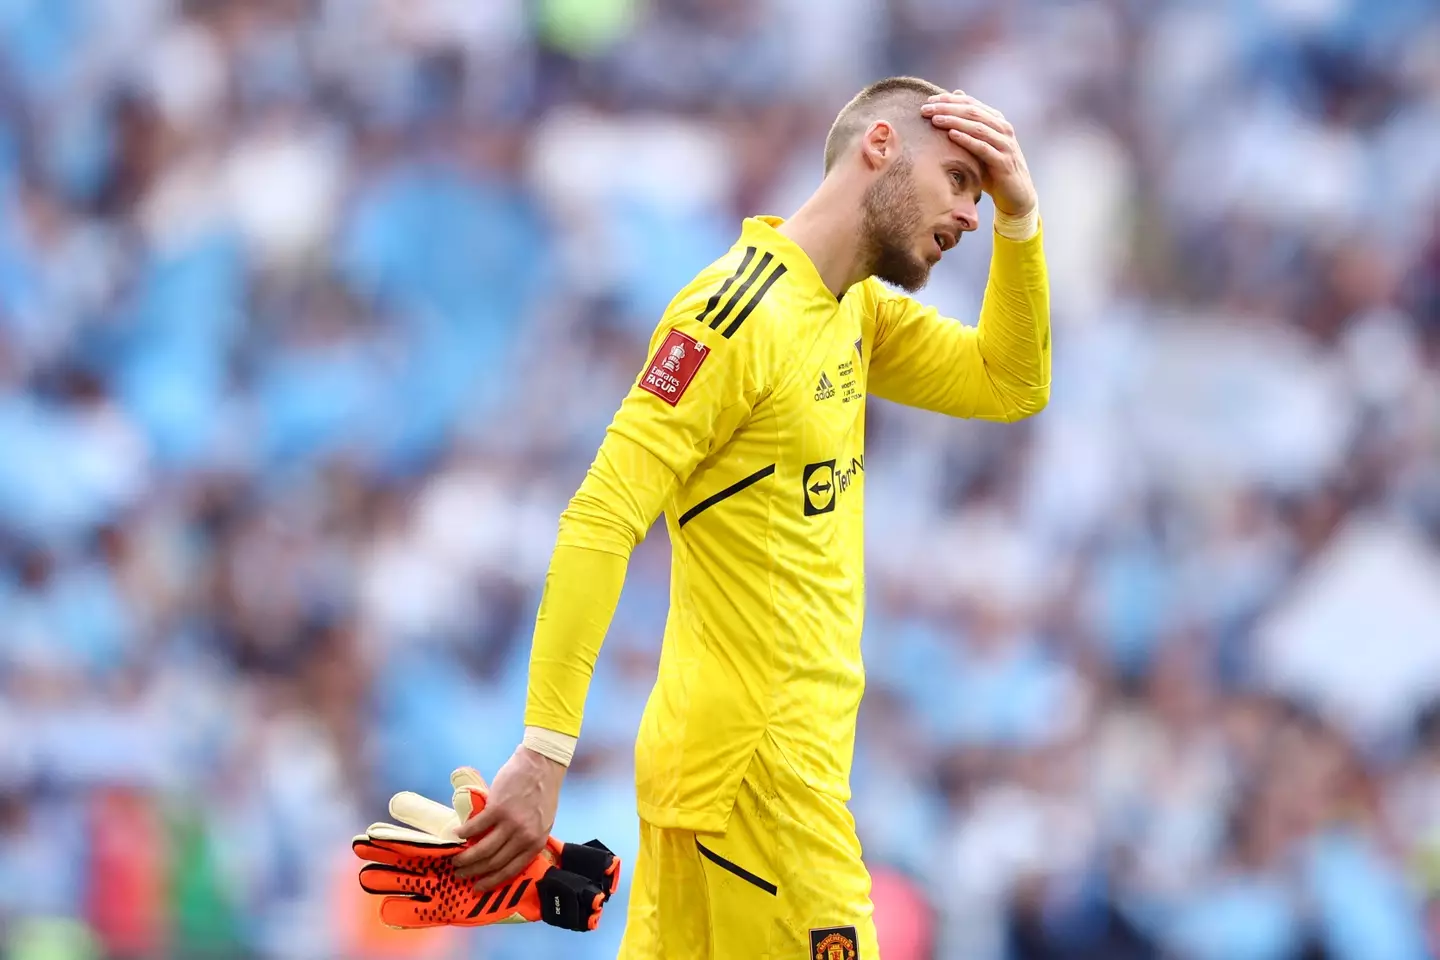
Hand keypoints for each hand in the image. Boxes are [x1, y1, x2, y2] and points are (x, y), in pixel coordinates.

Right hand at [452, 745, 565, 890]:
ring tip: (454, 860)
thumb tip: (505, 853)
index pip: (511, 870)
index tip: (477, 888)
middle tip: (459, 874)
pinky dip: (463, 833)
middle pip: (494, 863)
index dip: (491, 882)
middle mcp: (524, 837)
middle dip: (474, 872)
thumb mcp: (542, 822)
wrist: (542, 764)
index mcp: (536, 843)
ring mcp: (511, 823)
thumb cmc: (542, 792)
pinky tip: (456, 835)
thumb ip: (526, 838)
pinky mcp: (498, 808)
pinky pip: (476, 827)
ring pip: (483, 849)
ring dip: (465, 857)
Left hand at [921, 91, 1037, 217]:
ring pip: (977, 127)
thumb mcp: (980, 145)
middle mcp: (1003, 129)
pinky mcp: (1003, 162)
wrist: (1016, 195)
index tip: (929, 100)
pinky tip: (952, 135)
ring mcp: (1005, 144)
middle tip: (926, 108)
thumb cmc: (992, 169)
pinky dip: (967, 140)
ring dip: (954, 121)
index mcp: (996, 121)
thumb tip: (955, 96)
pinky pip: (983, 148)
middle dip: (948, 108)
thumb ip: (969, 124)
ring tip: (935, 119)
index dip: (949, 100)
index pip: (971, 104)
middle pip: (972, 112)